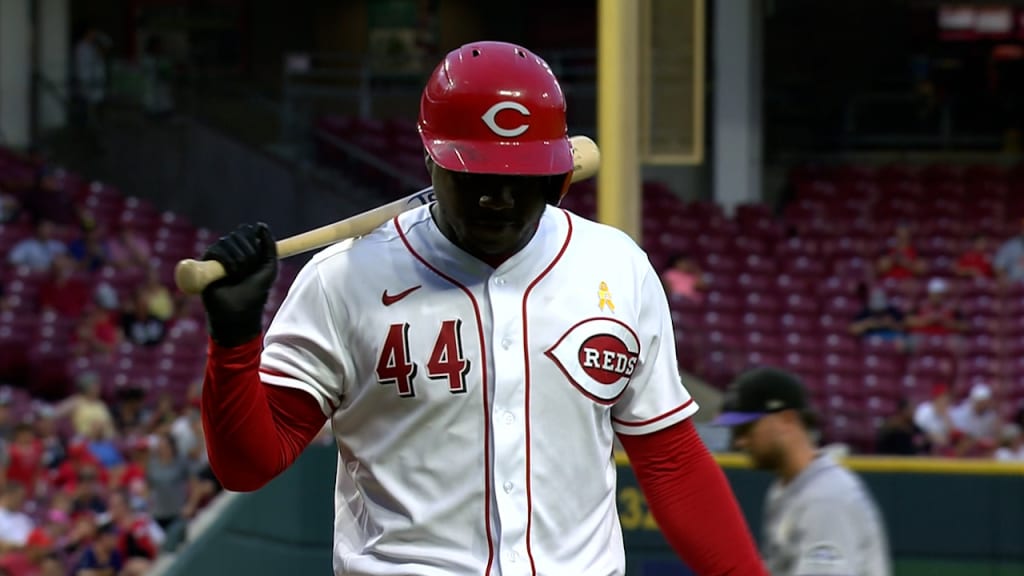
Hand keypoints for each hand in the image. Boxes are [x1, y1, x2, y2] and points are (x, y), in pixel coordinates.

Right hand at [200, 223, 277, 346]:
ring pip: (227, 241)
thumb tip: (261, 225)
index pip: (247, 232)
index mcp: (245, 250)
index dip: (253, 242)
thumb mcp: (269, 268)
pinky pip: (215, 250)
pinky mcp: (204, 263)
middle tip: (248, 272)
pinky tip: (229, 274)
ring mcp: (217, 256)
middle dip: (248, 253)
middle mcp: (230, 251)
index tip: (257, 259)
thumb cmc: (255, 293)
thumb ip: (269, 247)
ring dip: (238, 259)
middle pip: (238, 234)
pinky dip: (226, 261)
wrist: (238, 313)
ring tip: (238, 275)